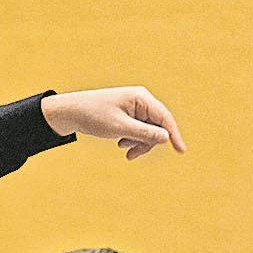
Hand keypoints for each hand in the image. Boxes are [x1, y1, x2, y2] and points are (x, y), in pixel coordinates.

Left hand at [40, 87, 186, 159]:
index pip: (164, 118)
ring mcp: (135, 108)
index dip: (173, 135)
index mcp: (141, 97)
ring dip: (139, 143)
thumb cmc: (94, 115)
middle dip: (147, 142)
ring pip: (148, 131)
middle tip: (131, 155)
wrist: (71, 112)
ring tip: (124, 149)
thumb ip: (143, 133)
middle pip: (157, 127)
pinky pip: (139, 130)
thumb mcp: (120, 127)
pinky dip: (133, 140)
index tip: (181, 151)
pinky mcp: (129, 115)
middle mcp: (141, 100)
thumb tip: (165, 138)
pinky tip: (120, 143)